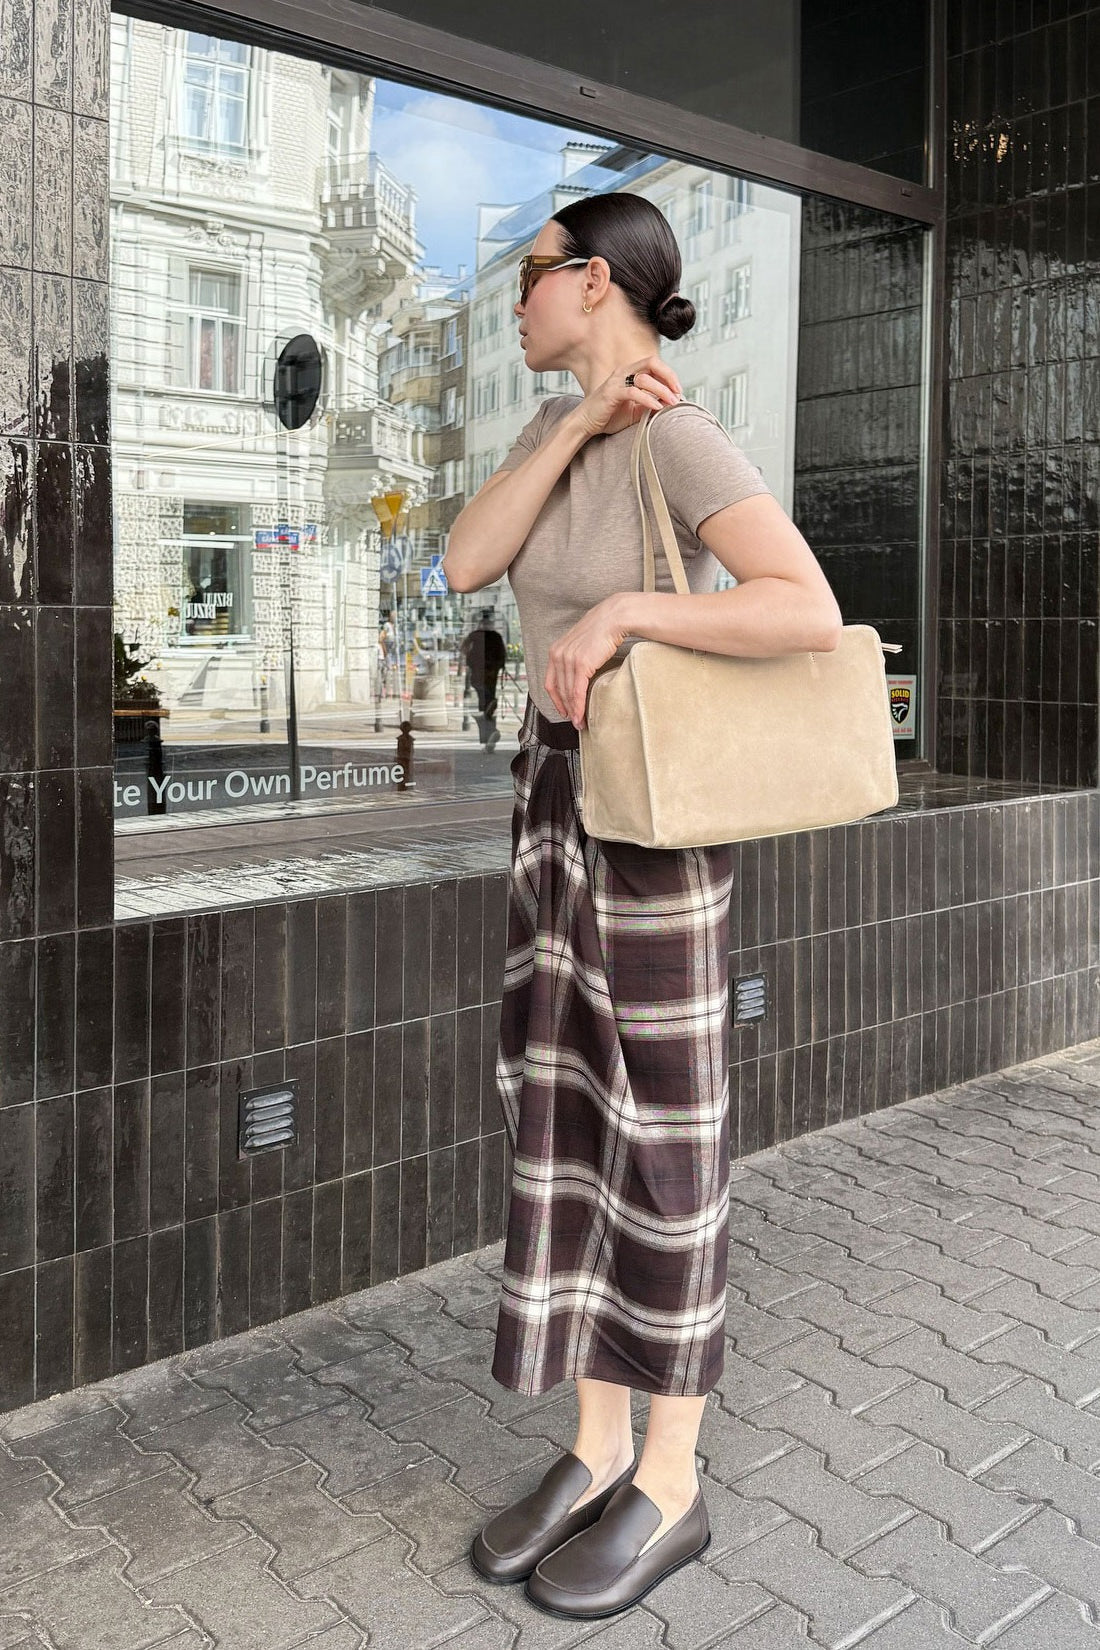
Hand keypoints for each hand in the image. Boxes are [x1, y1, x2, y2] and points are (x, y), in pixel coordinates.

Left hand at [544, 594, 632, 728]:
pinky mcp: (581, 664)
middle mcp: (558, 655)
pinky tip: (581, 716)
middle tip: (574, 721)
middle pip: (559, 690)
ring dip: (573, 711)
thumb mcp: (581, 643)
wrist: (614, 617)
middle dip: (565, 708)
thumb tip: (579, 673)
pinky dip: (578, 707)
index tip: (563, 710)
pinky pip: (577, 691)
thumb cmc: (601, 629)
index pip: (550, 682)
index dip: (556, 699)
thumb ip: (575, 657)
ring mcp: (568, 659)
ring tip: (580, 723)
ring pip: (568, 693)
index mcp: (556, 650)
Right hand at [570, 356, 683, 438]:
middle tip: (678, 392)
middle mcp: (623, 372)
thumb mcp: (634, 411)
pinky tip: (656, 407)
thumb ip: (649, 404)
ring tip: (670, 402)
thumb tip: (668, 404)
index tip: (678, 390)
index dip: (669, 374)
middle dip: (668, 375)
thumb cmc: (608, 416)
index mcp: (629, 373)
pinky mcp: (611, 393)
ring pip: (644, 378)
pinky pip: (634, 392)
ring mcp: (616, 382)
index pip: (653, 364)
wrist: (585, 423)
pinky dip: (648, 399)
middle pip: (651, 362)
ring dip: (661, 390)